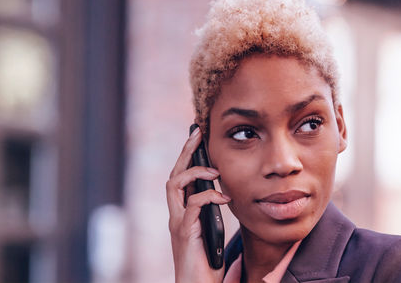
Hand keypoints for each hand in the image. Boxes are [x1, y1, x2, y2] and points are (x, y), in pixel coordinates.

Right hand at [166, 127, 230, 282]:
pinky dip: (208, 196)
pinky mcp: (184, 233)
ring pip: (174, 185)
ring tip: (214, 170)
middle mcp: (176, 215)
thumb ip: (214, 216)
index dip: (187, 158)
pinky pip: (192, 205)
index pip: (180, 179)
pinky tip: (224, 197)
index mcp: (183, 213)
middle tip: (197, 134)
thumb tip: (227, 197)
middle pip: (173, 175)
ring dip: (194, 172)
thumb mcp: (212, 234)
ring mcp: (178, 223)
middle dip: (185, 152)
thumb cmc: (206, 266)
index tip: (198, 139)